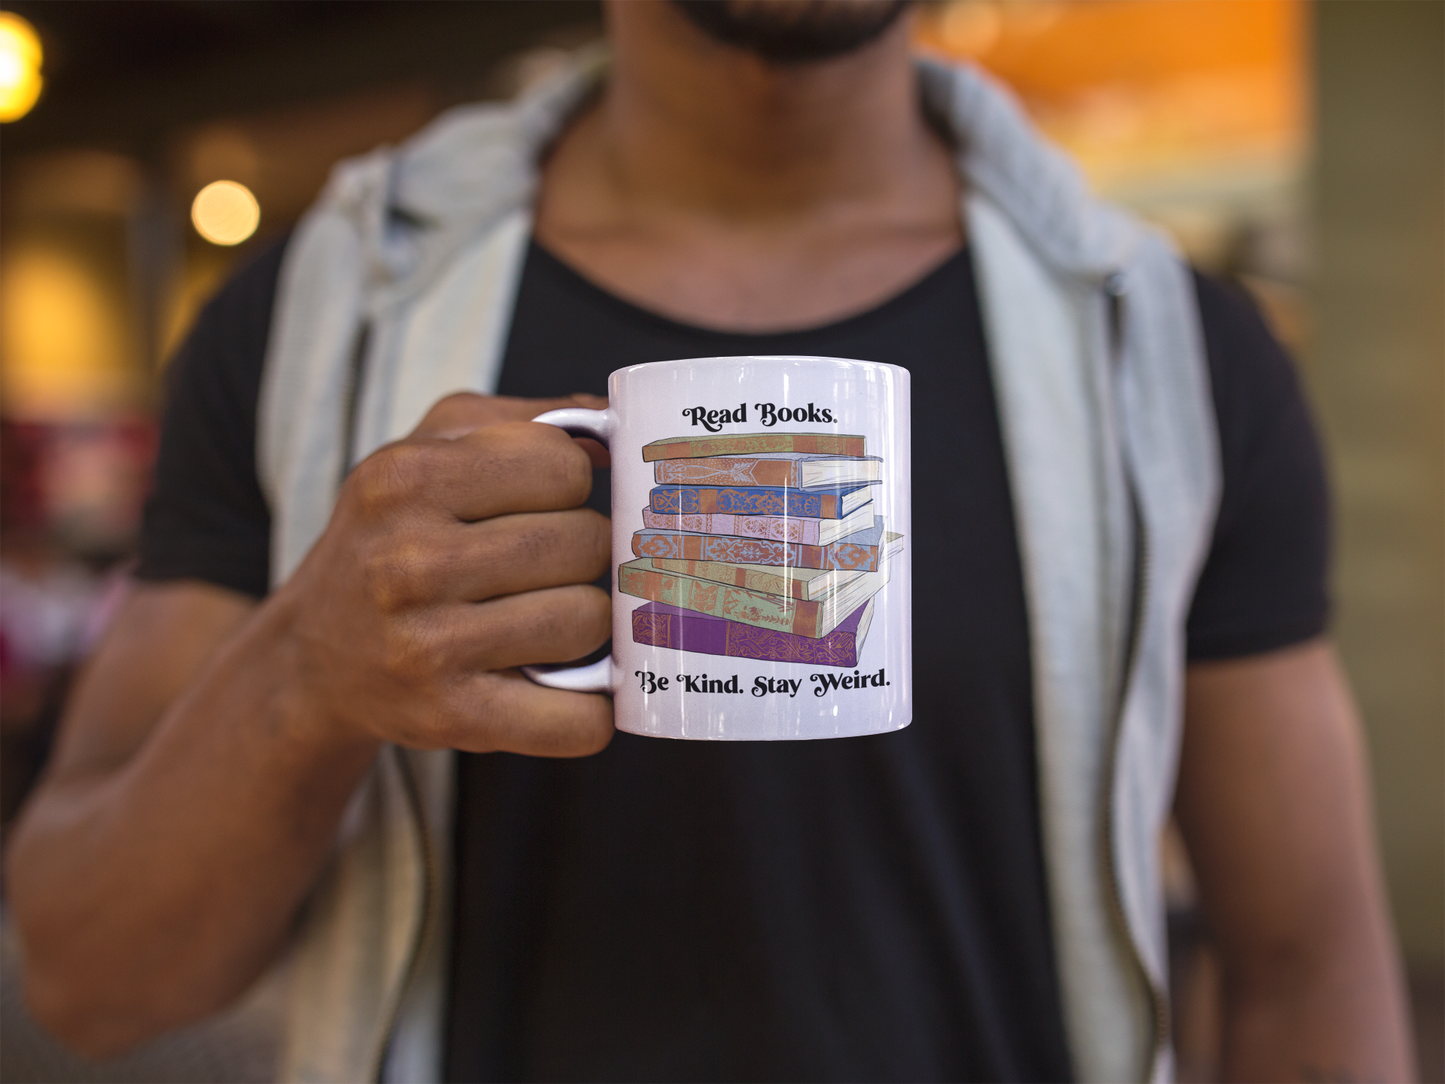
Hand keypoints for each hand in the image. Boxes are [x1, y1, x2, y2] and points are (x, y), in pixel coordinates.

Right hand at [277, 392, 614, 756]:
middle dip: (582, 554)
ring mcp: (429, 647)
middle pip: (584, 545)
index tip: (544, 503)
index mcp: (407, 479)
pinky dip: (592, 710)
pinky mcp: (451, 719)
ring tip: (545, 618)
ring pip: (588, 621)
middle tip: (548, 568)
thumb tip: (613, 431)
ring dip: (584, 622)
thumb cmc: (392, 537)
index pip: (562, 467)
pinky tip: (569, 687)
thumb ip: (524, 422)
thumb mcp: (429, 450)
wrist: (316, 654)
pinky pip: (576, 721)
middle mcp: (410, 562)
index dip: (569, 485)